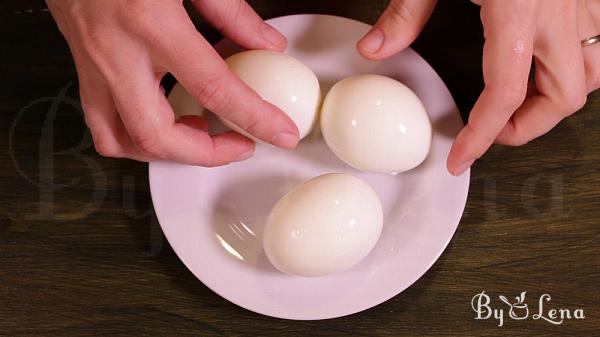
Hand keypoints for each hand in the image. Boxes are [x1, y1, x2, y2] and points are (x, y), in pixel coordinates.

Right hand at [47, 0, 299, 166]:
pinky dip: (135, 137)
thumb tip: (266, 43)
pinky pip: (102, 123)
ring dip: (166, 152)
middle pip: (157, 135)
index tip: (280, 133)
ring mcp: (92, 65)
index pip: (213, 88)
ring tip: (200, 136)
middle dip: (206, 154)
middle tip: (239, 144)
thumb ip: (231, 12)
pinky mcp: (82, 68)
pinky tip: (162, 121)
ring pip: (120, 140)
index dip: (254, 118)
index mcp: (150, 23)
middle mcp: (116, 52)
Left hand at [357, 0, 599, 175]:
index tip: (460, 157)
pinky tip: (542, 66)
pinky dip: (573, 67)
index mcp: (520, 8)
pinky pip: (596, 45)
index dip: (482, 136)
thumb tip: (375, 48)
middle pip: (565, 97)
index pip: (504, 94)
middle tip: (493, 134)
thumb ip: (406, 11)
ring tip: (518, 109)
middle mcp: (561, 9)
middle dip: (528, 126)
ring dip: (556, 101)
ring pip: (591, 74)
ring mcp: (583, 0)